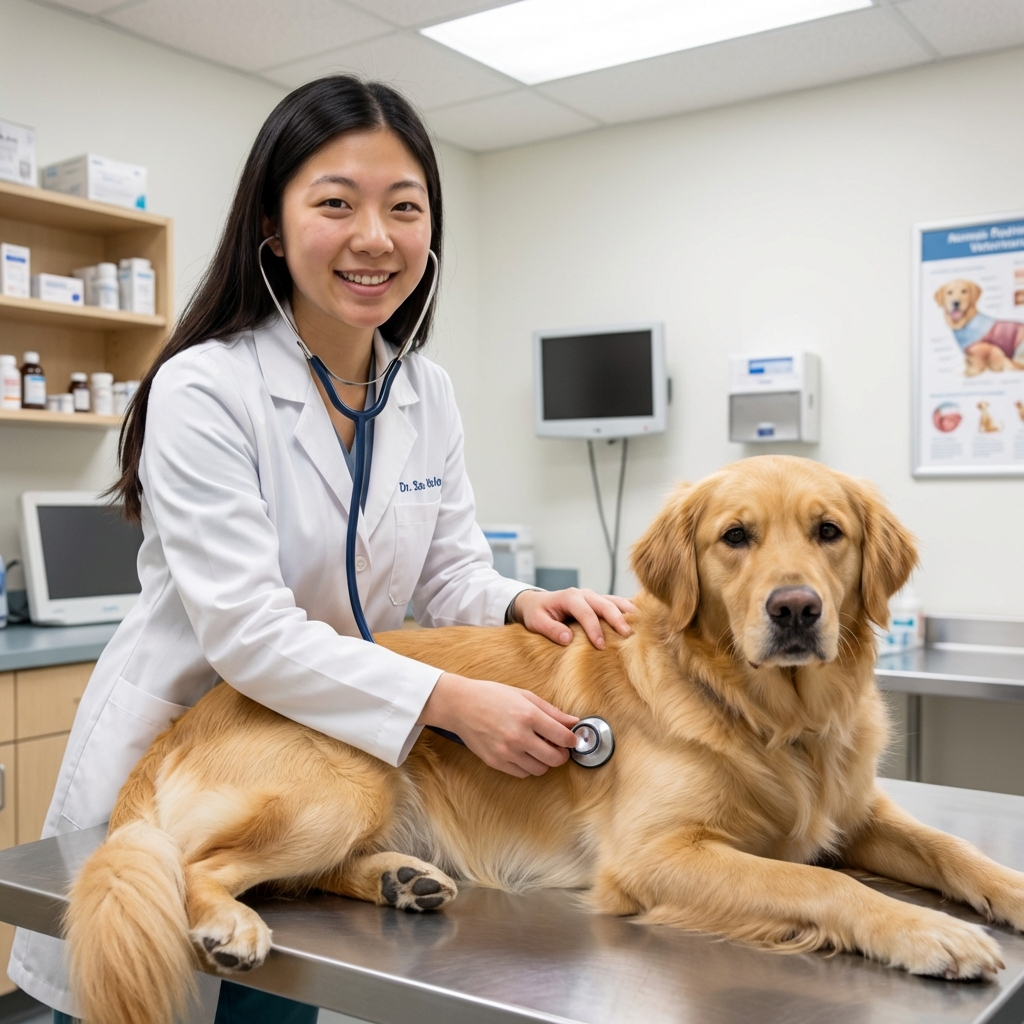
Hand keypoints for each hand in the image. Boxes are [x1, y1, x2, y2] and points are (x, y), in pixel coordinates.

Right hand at [418, 672, 578, 777]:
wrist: (460, 705)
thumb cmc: (492, 696)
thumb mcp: (525, 696)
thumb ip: (552, 711)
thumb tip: (574, 722)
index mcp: (528, 716)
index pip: (563, 737)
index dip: (572, 740)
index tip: (572, 739)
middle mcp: (519, 736)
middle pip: (555, 759)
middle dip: (562, 754)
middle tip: (559, 747)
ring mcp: (506, 752)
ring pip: (540, 769)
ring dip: (545, 761)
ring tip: (539, 749)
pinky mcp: (496, 762)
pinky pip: (522, 773)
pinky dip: (528, 766)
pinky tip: (524, 753)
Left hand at [513, 588, 636, 649]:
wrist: (537, 602)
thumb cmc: (537, 613)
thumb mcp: (537, 622)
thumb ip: (551, 629)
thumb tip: (568, 639)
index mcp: (570, 597)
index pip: (585, 613)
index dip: (594, 629)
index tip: (601, 645)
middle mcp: (584, 594)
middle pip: (605, 604)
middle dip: (617, 619)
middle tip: (628, 635)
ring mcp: (593, 596)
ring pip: (614, 601)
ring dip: (628, 612)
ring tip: (641, 624)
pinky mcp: (598, 602)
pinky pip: (616, 603)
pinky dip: (628, 609)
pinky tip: (641, 617)